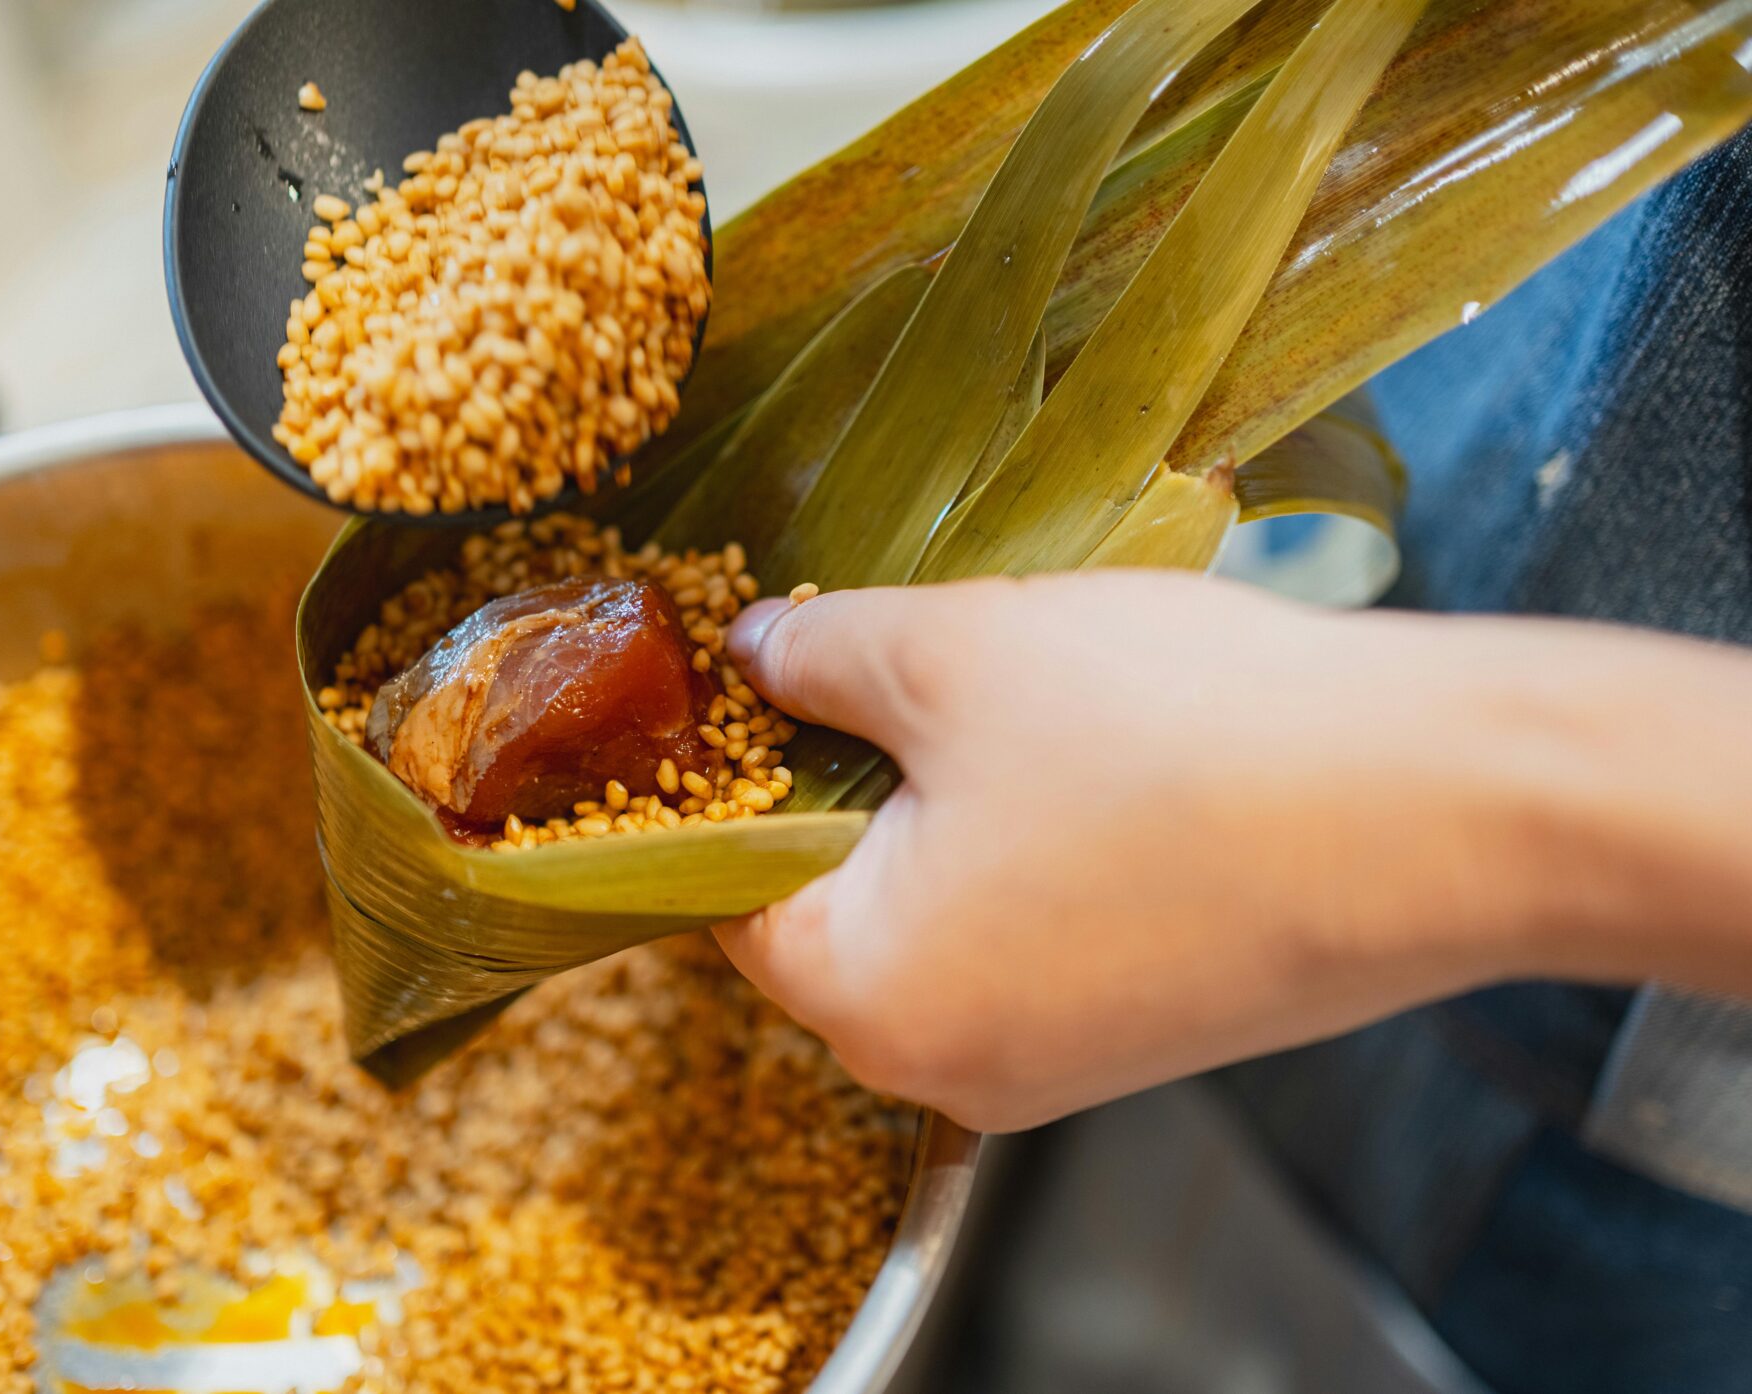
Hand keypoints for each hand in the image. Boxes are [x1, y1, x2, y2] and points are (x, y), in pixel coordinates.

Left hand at [716, 572, 1751, 1131]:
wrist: (1433, 812)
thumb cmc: (1171, 735)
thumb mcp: (949, 652)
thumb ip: (817, 655)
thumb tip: (755, 651)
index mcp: (869, 1002)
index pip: (726, 891)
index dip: (726, 775)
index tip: (747, 685)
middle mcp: (947, 1072)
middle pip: (831, 912)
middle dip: (838, 786)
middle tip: (873, 664)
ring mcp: (1053, 1069)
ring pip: (938, 920)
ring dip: (938, 811)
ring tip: (989, 696)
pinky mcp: (1139, 1038)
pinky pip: (1029, 940)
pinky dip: (1023, 852)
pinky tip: (1081, 760)